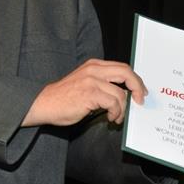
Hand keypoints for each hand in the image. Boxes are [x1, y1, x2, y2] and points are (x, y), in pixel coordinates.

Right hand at [22, 59, 145, 126]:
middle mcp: (94, 69)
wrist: (43, 104)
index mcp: (94, 65)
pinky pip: (113, 103)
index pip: (122, 67)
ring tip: (116, 117)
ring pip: (121, 93)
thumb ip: (103, 84)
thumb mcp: (85, 83)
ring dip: (122, 109)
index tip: (140, 91)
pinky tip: (110, 118)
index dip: (135, 79)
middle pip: (126, 72)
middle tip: (139, 101)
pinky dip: (115, 113)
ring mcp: (92, 81)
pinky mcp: (90, 94)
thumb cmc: (63, 98)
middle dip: (137, 87)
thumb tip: (124, 94)